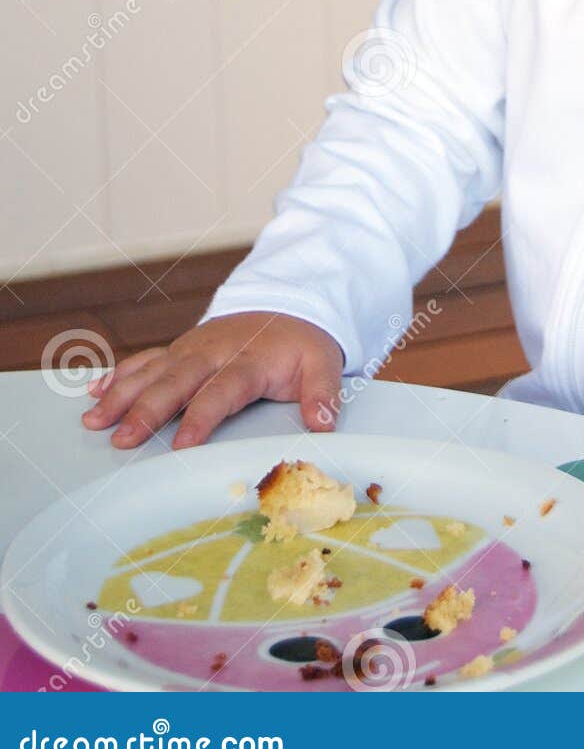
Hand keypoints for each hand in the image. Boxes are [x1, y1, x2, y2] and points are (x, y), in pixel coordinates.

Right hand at [80, 311, 344, 449]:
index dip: (202, 417)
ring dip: (122, 394)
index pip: (222, 390)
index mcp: (249, 360)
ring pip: (152, 371)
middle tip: (122, 439)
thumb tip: (325, 422)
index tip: (182, 444)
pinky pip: (146, 360)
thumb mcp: (324, 363)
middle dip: (147, 410)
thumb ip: (324, 393)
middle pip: (176, 381)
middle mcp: (213, 352)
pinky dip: (119, 375)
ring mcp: (191, 349)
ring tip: (94, 420)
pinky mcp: (179, 349)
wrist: (287, 304)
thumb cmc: (301, 344)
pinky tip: (95, 393)